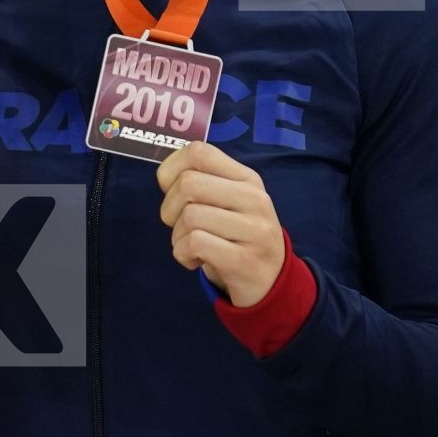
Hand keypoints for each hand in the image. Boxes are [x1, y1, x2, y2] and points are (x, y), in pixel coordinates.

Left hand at [157, 141, 284, 308]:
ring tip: (191, 246)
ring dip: (177, 236)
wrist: (271, 283)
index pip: (199, 152)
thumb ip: (203, 182)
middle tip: (179, 225)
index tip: (171, 191)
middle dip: (169, 207)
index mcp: (247, 179)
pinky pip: (195, 243)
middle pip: (189, 183)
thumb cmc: (237, 238)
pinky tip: (195, 260)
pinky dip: (183, 254)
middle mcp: (254, 199)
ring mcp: (254, 229)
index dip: (171, 170)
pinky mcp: (245, 259)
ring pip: (190, 216)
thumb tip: (166, 175)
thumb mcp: (229, 203)